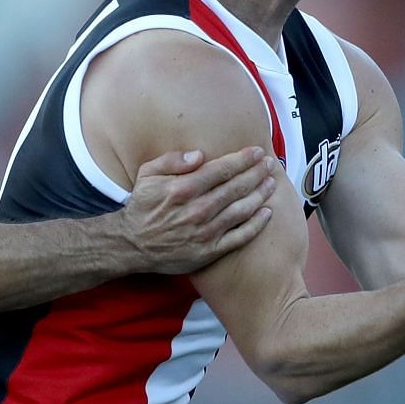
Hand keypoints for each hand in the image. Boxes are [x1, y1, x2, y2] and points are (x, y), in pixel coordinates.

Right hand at [122, 147, 275, 273]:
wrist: (132, 245)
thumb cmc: (142, 206)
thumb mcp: (147, 175)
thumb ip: (172, 160)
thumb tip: (200, 154)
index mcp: (182, 189)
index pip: (221, 170)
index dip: (243, 160)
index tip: (258, 152)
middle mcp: (197, 210)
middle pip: (236, 188)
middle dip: (257, 174)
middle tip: (270, 164)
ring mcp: (205, 232)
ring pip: (241, 210)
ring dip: (260, 195)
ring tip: (272, 183)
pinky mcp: (209, 251)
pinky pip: (239, 237)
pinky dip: (256, 225)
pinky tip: (267, 213)